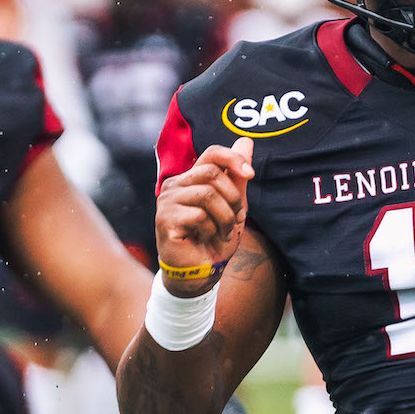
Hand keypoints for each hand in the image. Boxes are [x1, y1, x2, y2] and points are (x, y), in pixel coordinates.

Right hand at [155, 138, 253, 292]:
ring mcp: (166, 202)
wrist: (201, 273)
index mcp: (190, 179)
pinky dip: (211, 229)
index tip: (250, 175)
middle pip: (211, 173)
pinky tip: (205, 238)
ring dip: (224, 217)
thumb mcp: (233, 205)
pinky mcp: (164, 220)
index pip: (211, 153)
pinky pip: (198, 215)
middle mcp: (174, 186)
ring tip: (221, 232)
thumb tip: (246, 141)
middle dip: (232, 198)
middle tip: (234, 219)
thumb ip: (237, 176)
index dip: (233, 158)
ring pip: (207, 194)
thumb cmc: (214, 239)